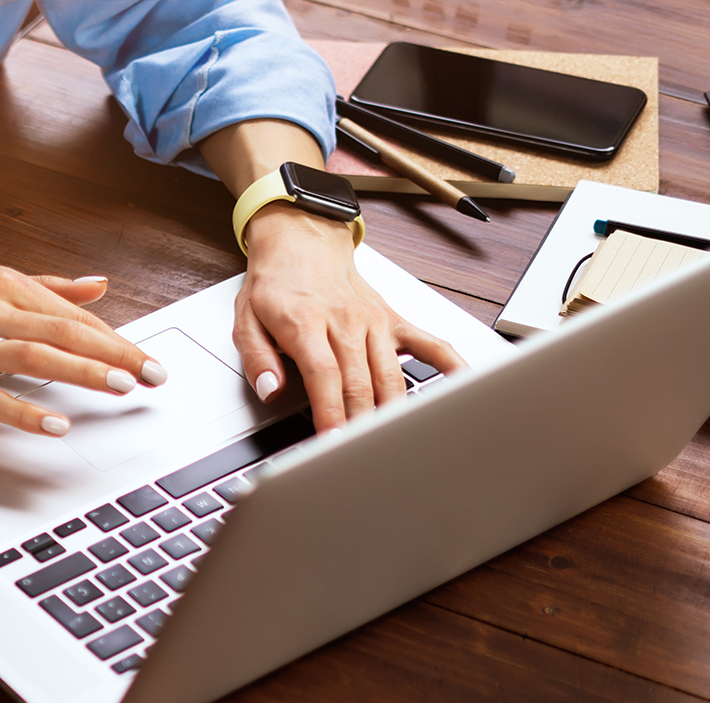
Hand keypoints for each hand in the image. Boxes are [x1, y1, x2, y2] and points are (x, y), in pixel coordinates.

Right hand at [0, 267, 166, 435]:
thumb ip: (48, 287)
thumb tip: (98, 286)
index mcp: (3, 285)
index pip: (72, 315)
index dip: (115, 339)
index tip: (146, 359)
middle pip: (63, 333)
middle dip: (114, 354)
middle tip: (151, 374)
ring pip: (35, 358)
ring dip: (82, 372)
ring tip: (119, 386)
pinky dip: (26, 411)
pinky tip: (57, 423)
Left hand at [235, 204, 466, 431]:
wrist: (302, 238)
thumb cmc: (276, 282)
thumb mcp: (246, 318)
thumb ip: (257, 358)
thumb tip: (270, 390)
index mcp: (306, 323)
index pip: (325, 377)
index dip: (331, 414)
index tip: (333, 443)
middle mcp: (346, 322)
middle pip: (361, 383)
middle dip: (362, 426)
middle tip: (361, 458)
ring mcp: (374, 322)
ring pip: (392, 376)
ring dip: (393, 414)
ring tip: (395, 445)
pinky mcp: (393, 321)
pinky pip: (429, 344)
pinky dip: (450, 367)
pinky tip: (463, 390)